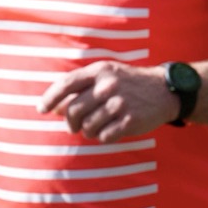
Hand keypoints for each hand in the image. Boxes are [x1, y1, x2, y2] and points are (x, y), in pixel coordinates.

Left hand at [38, 61, 175, 141]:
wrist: (165, 91)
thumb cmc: (129, 84)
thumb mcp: (108, 75)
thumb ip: (82, 86)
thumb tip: (55, 107)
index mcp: (100, 70)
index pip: (66, 84)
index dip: (50, 98)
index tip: (42, 109)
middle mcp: (108, 85)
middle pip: (73, 111)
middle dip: (70, 123)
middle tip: (75, 127)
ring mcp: (120, 103)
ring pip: (87, 126)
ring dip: (88, 131)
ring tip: (97, 127)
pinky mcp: (130, 120)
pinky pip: (104, 136)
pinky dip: (103, 137)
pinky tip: (111, 130)